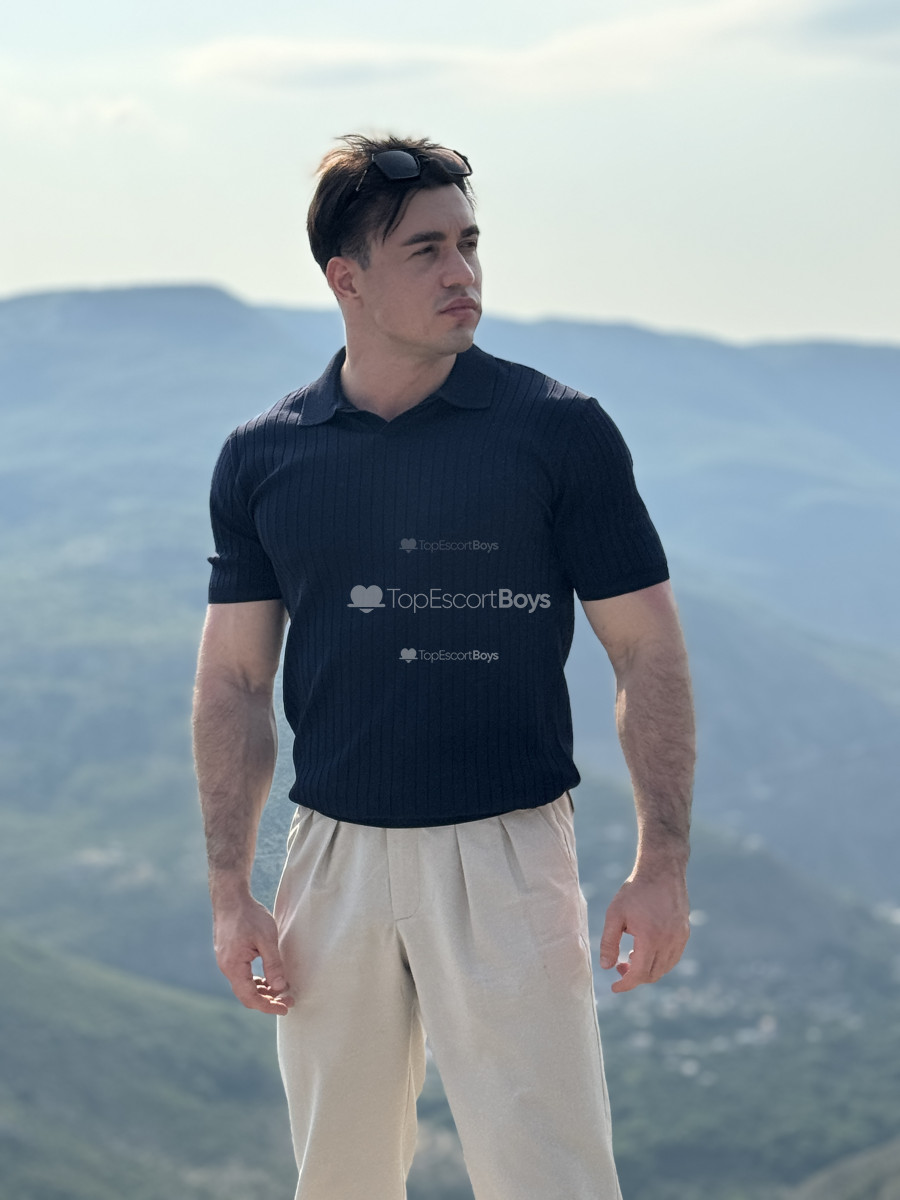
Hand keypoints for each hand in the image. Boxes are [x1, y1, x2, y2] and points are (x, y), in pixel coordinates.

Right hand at [212, 895, 294, 1014]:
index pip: (250, 997)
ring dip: (262, 991)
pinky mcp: (228, 955)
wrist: (230, 897)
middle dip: (268, 1000)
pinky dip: (255, 981)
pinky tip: (268, 979)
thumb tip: (280, 987)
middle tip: (288, 1000)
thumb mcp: (266, 938)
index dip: (268, 1006)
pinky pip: (242, 976)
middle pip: (246, 995)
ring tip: (281, 991)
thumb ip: (273, 964)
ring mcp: (226, 961)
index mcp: (233, 966)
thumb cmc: (249, 915)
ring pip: (244, 986)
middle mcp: (226, 967)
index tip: (285, 1008)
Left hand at [599, 870, 689, 993]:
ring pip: (664, 968)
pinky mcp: (685, 933)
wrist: (661, 870)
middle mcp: (668, 941)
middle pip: (652, 974)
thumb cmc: (635, 891)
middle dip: (634, 977)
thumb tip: (606, 967)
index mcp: (650, 938)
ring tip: (630, 957)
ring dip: (647, 970)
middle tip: (619, 968)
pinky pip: (672, 957)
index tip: (614, 988)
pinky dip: (659, 962)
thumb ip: (608, 942)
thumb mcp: (614, 914)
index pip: (639, 974)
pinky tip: (646, 950)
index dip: (625, 984)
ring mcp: (680, 938)